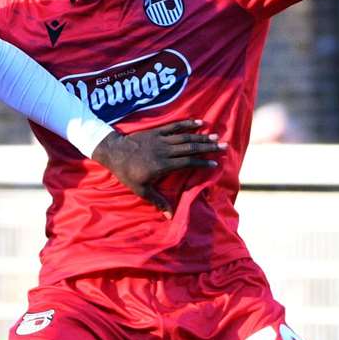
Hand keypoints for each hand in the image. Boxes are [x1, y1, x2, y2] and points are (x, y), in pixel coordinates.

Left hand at [91, 120, 225, 215]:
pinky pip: (174, 126)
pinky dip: (187, 123)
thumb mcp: (141, 191)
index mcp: (162, 165)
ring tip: (216, 135)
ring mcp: (160, 139)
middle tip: (223, 145)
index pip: (187, 163)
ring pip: (184, 136)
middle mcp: (164, 151)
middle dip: (208, 147)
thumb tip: (170, 217)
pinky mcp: (156, 131)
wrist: (114, 153)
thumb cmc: (127, 174)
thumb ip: (157, 201)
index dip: (201, 162)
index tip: (215, 163)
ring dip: (201, 136)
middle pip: (190, 148)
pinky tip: (198, 122)